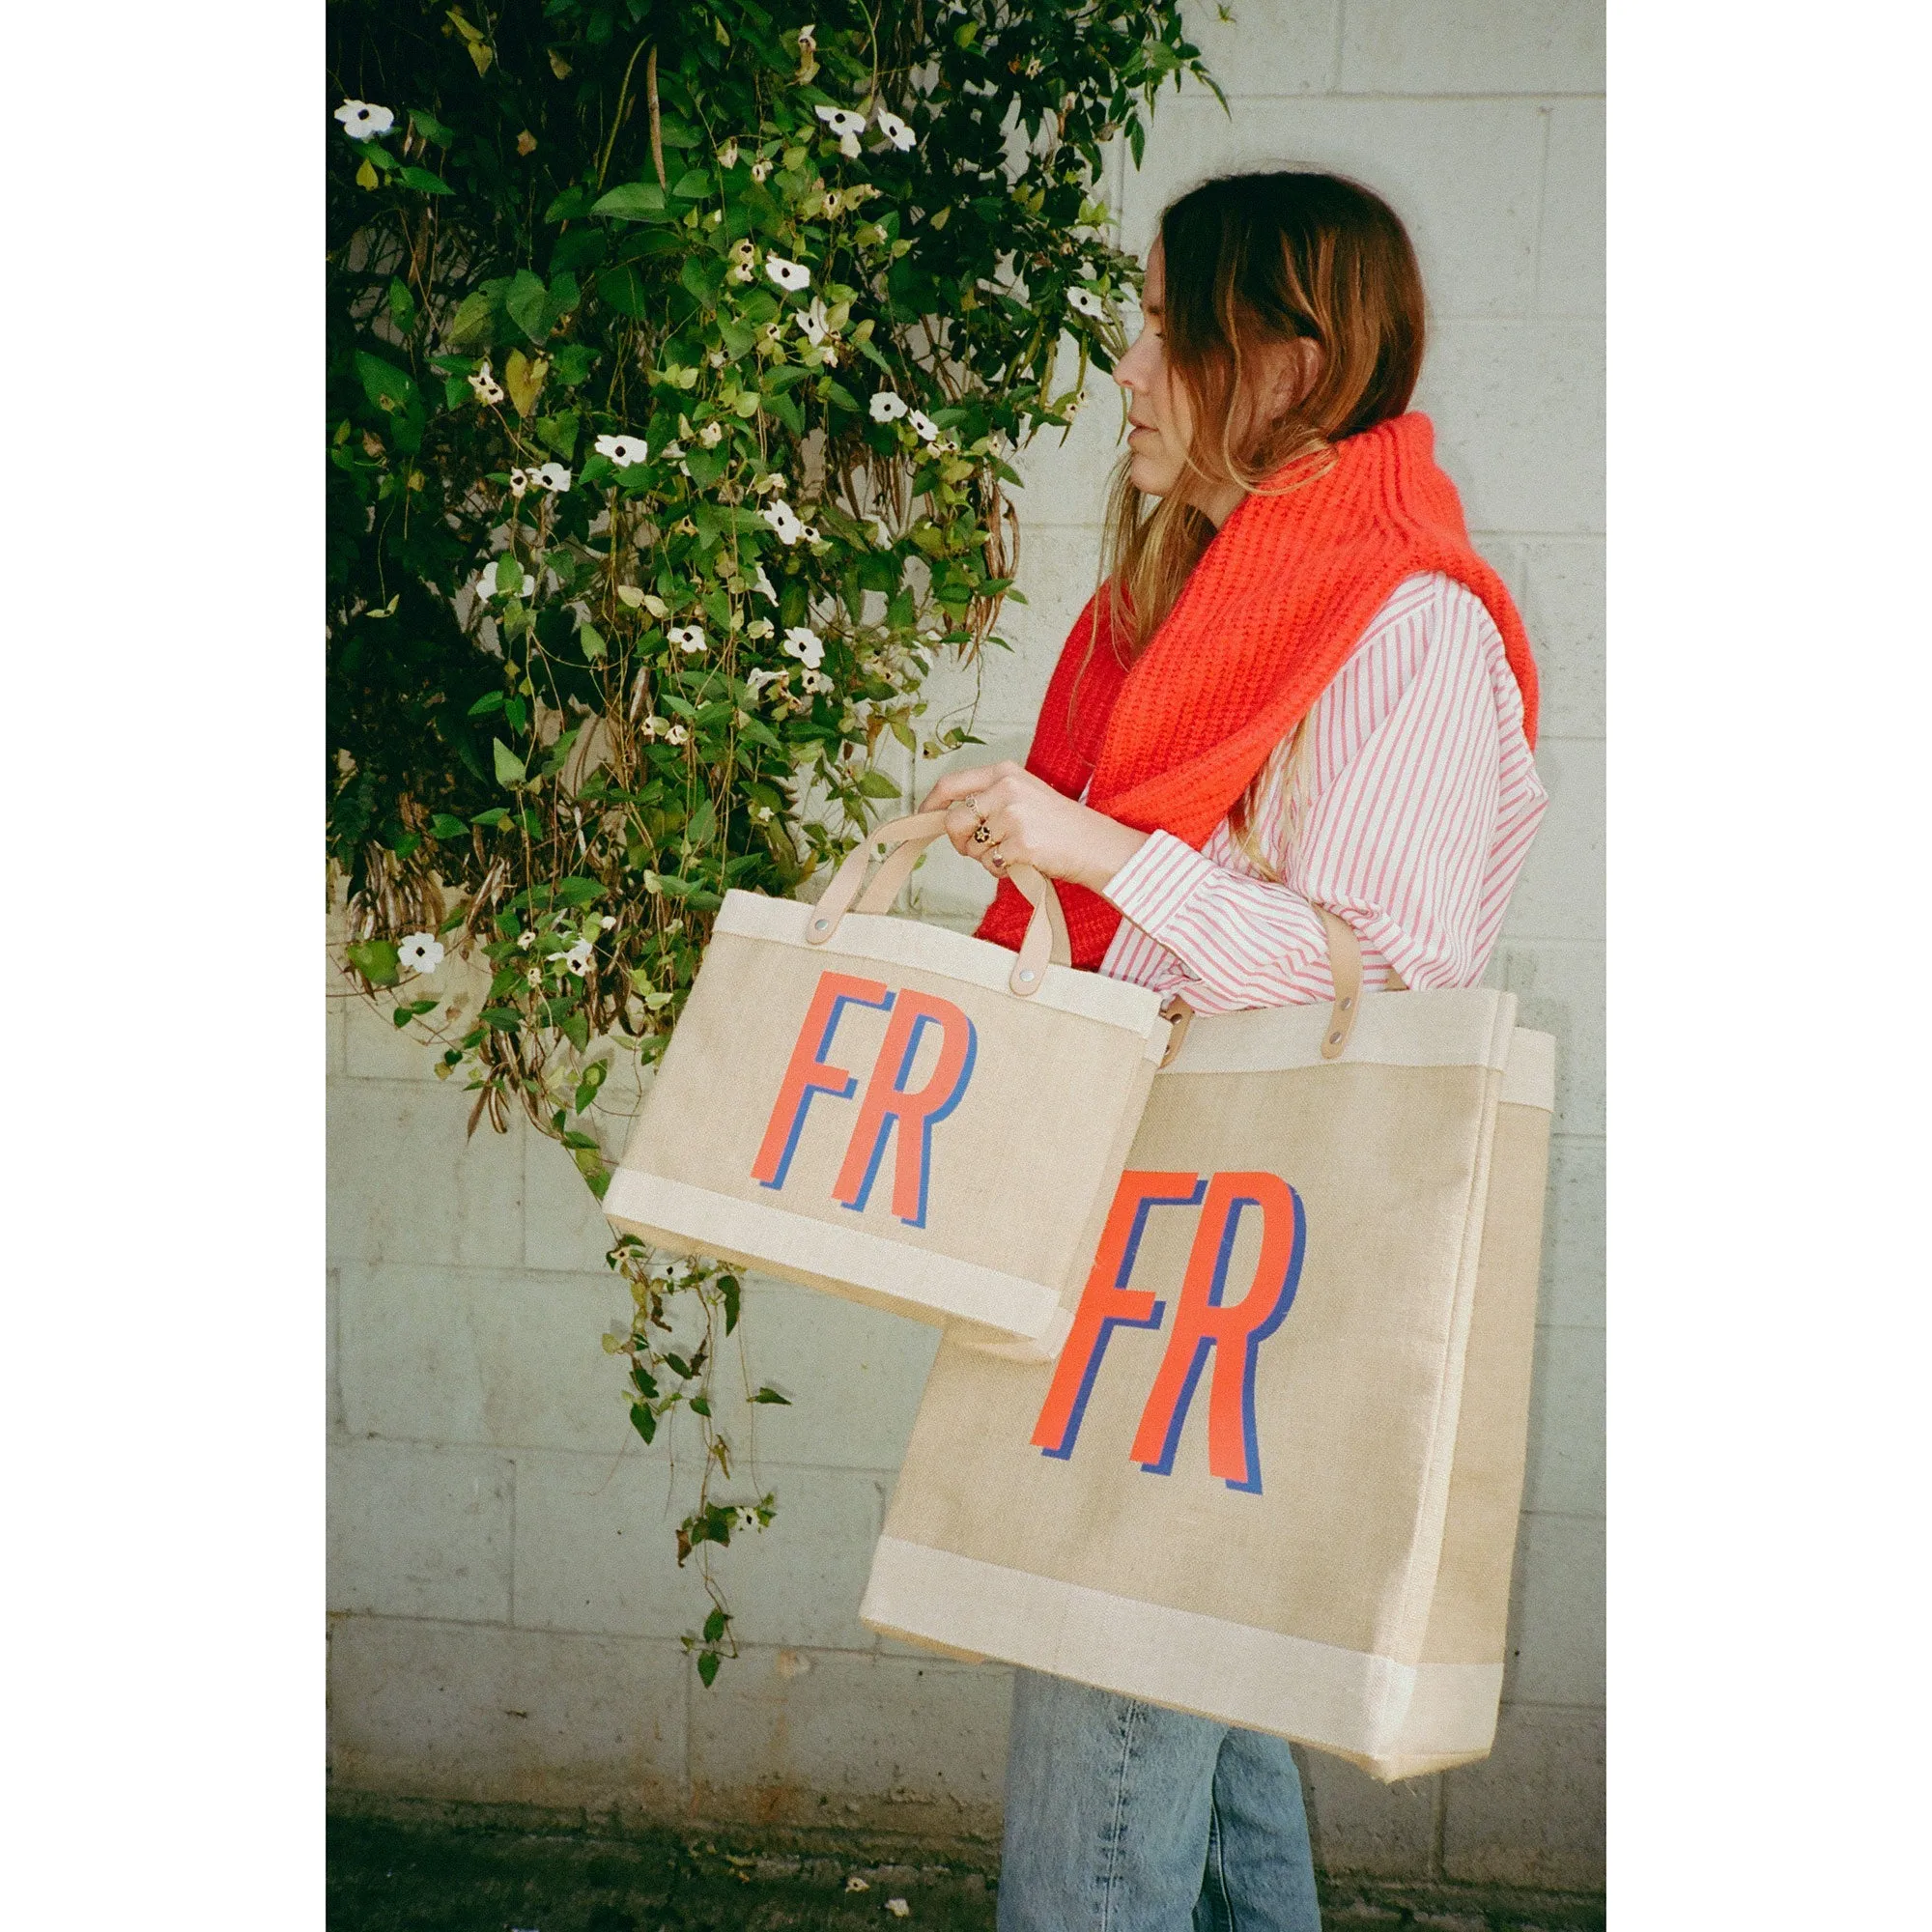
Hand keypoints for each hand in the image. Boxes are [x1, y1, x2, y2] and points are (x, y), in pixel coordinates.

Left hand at [919, 760, 1148, 893]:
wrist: (1096, 844)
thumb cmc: (1059, 824)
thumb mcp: (1024, 795)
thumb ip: (988, 799)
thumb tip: (944, 817)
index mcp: (1004, 773)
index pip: (952, 785)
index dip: (931, 804)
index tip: (922, 817)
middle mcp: (1007, 789)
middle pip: (954, 821)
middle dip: (960, 842)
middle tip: (982, 847)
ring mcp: (1014, 816)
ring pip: (972, 848)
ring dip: (987, 858)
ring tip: (1015, 851)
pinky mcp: (1020, 843)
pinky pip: (990, 865)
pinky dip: (1002, 870)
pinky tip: (1023, 862)